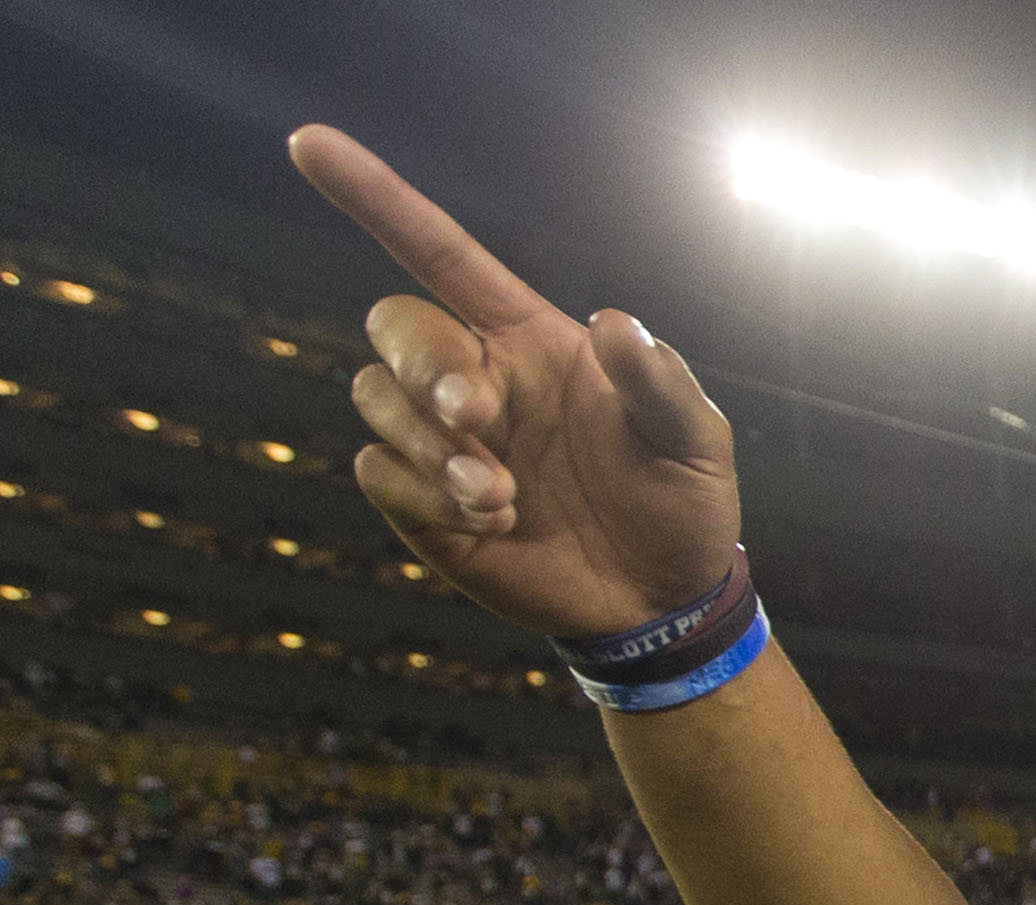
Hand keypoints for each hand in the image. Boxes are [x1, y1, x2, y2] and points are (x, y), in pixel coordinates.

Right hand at [286, 127, 740, 636]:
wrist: (665, 599)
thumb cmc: (682, 502)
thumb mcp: (695, 442)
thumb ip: (660, 383)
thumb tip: (613, 324)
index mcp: (529, 341)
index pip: (437, 252)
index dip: (375, 197)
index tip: (309, 143)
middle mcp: (477, 379)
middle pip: (396, 324)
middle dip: (424, 363)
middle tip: (476, 417)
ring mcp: (444, 443)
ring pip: (374, 397)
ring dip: (429, 443)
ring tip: (503, 496)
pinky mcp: (424, 506)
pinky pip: (377, 472)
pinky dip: (422, 493)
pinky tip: (491, 522)